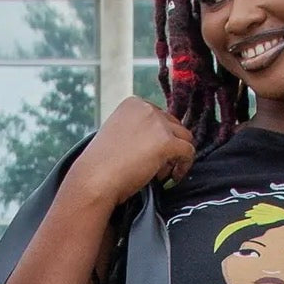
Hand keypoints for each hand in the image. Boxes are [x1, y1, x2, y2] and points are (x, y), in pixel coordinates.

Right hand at [63, 96, 194, 208]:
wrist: (95, 179)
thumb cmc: (102, 165)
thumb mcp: (119, 134)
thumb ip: (139, 131)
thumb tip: (159, 143)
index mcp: (133, 103)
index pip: (160, 117)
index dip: (159, 137)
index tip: (151, 154)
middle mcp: (146, 108)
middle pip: (175, 126)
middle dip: (169, 146)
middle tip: (156, 167)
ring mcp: (158, 124)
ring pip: (185, 137)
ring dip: (176, 157)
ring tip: (160, 174)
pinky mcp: (167, 142)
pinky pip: (188, 152)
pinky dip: (184, 166)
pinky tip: (171, 177)